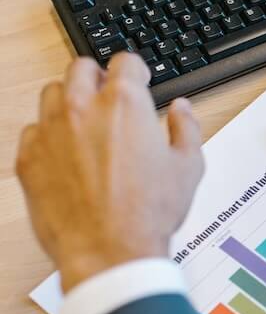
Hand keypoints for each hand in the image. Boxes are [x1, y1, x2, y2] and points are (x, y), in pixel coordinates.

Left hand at [16, 54, 203, 291]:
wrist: (109, 252)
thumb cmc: (149, 212)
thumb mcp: (189, 166)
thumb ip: (186, 128)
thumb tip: (181, 110)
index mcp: (125, 104)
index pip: (125, 62)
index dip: (136, 70)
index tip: (138, 80)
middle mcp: (83, 109)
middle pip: (81, 67)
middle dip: (98, 76)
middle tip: (109, 95)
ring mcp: (50, 132)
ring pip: (52, 93)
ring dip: (70, 99)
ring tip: (86, 122)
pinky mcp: (29, 158)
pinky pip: (32, 130)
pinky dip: (48, 134)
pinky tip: (66, 152)